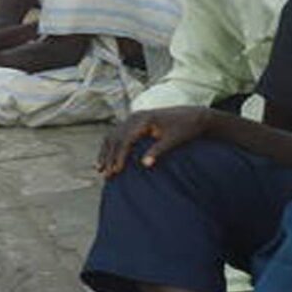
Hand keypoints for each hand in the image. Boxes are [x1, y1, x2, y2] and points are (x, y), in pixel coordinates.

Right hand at [97, 107, 211, 177]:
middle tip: (106, 175)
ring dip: (105, 152)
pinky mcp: (134, 122)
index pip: (126, 139)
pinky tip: (105, 158)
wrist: (192, 116)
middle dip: (109, 157)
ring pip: (113, 135)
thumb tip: (144, 164)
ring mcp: (133, 118)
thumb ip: (158, 151)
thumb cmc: (184, 129)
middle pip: (116, 137)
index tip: (116, 171)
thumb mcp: (173, 141)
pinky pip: (117, 134)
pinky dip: (110, 146)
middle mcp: (135, 116)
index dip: (119, 156)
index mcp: (144, 119)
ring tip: (99, 169)